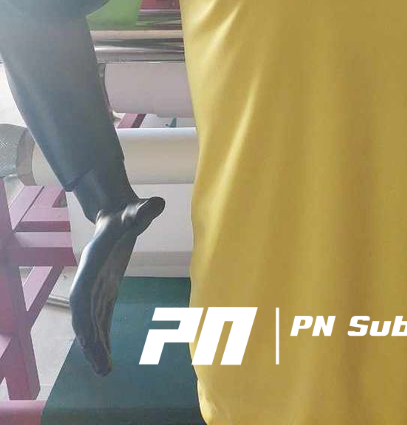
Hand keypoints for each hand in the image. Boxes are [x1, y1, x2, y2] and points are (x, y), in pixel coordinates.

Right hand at [69, 196, 164, 374]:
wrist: (119, 213)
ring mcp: (96, 287)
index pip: (82, 295)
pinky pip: (102, 318)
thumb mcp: (136, 210)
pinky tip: (107, 357)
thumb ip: (144, 209)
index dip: (83, 317)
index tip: (87, 338)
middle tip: (101, 368)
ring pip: (92, 322)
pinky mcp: (106, 290)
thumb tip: (157, 204)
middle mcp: (89, 278)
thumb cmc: (127, 212)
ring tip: (104, 371)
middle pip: (84, 316)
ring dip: (95, 346)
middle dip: (90, 342)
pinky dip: (103, 336)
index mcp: (91, 262)